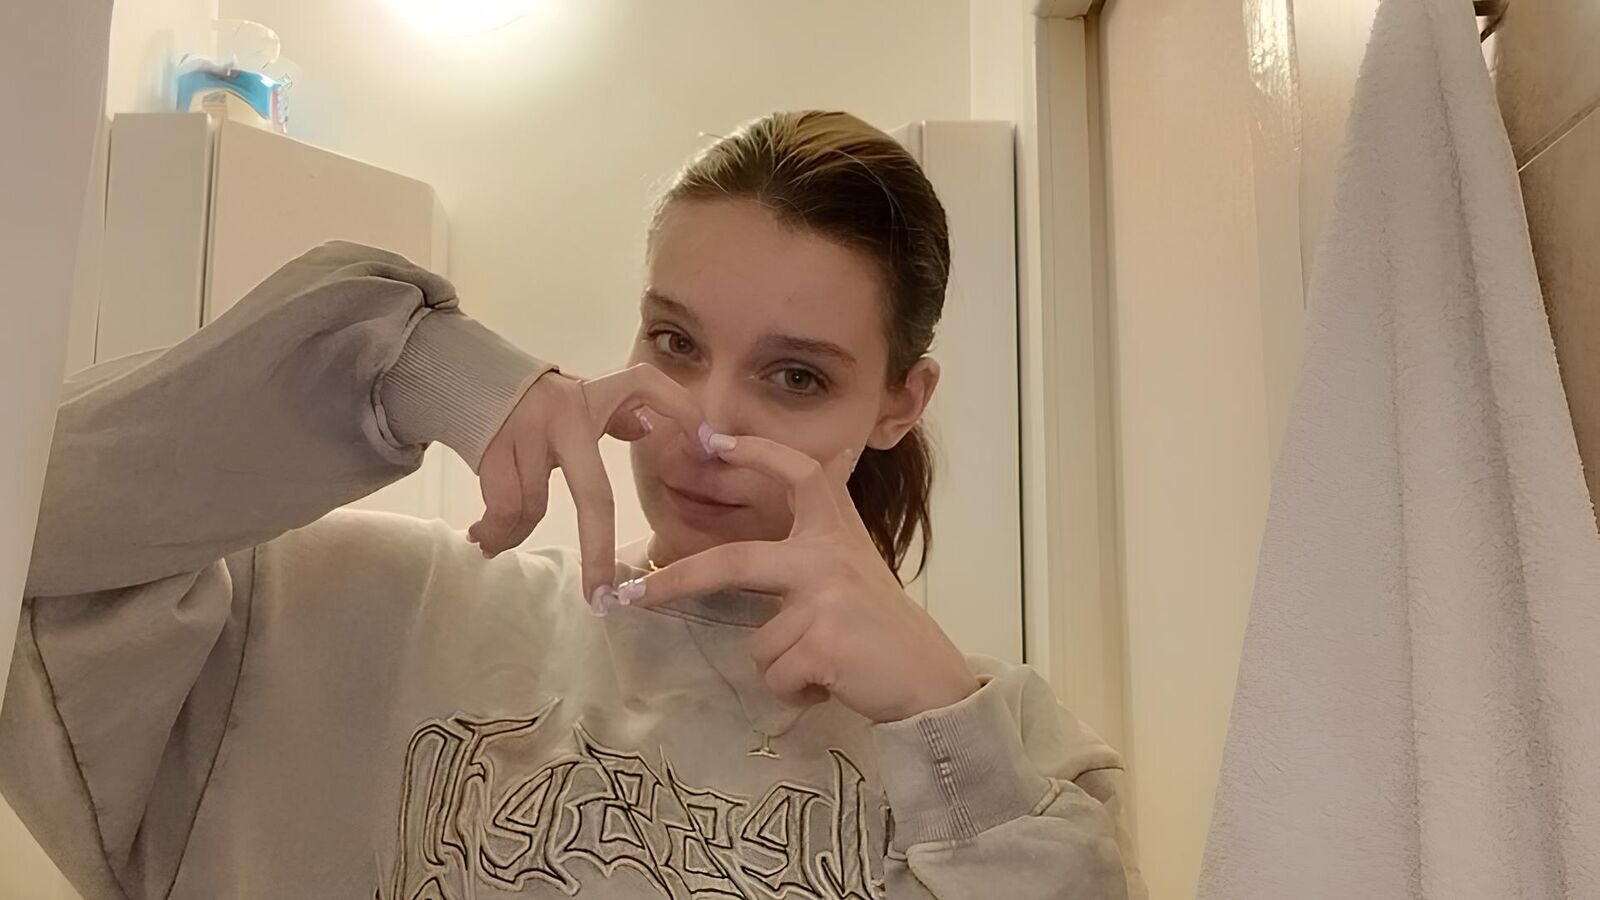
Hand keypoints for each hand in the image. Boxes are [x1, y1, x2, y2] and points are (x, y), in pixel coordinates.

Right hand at [468, 363, 705, 608]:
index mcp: (594, 400)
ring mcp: (524, 433)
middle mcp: (563, 415)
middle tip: (601, 597)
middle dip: (598, 554)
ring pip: (534, 509)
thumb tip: (657, 432)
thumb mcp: (589, 398)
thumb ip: (623, 415)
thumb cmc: (541, 402)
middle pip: (593, 496)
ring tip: (496, 542)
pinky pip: (502, 509)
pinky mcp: (490, 450)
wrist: (466, 377)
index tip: (706, 450)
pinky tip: (482, 540)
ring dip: (517, 534)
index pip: (647, 388)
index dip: (681, 413)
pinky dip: (494, 532)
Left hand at [617, 435, 979, 723]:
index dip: (757, 452)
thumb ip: (820, 544)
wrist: (931, 682)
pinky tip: (831, 683)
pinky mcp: (823, 642)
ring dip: (783, 666)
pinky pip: (776, 674)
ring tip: (826, 666)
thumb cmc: (885, 634)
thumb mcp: (859, 572)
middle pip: (733, 562)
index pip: (800, 474)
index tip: (714, 438)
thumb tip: (808, 485)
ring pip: (760, 642)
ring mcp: (825, 598)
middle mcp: (829, 556)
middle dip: (676, 581)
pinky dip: (796, 691)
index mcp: (837, 534)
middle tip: (633, 597)